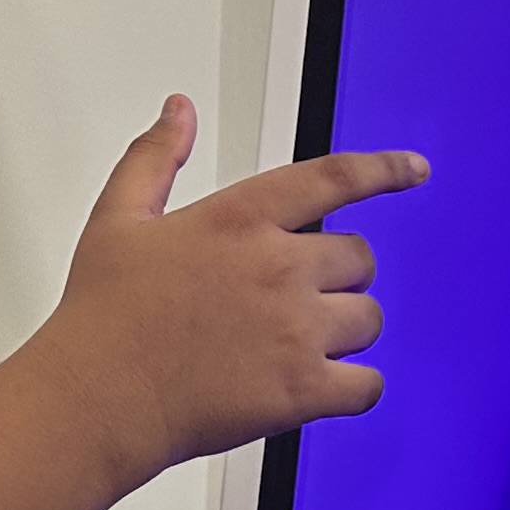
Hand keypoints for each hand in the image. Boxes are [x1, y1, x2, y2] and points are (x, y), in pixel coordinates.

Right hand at [34, 96, 419, 486]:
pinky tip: (327, 387)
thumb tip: (177, 110)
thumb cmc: (104, 316)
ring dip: (346, 330)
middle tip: (296, 301)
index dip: (383, 170)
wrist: (95, 399)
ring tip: (297, 346)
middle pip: (358, 259)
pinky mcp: (302, 390)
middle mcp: (278, 266)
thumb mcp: (119, 217)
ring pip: (369, 319)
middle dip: (336, 278)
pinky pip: (369, 385)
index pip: (333, 178)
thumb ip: (156, 157)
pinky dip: (356, 387)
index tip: (414, 170)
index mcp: (240, 218)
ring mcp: (295, 329)